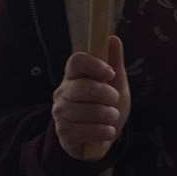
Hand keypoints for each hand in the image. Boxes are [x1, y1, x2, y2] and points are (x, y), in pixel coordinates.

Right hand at [52, 35, 129, 160]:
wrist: (104, 137)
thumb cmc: (108, 106)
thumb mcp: (116, 84)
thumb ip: (114, 62)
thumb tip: (112, 38)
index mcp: (74, 76)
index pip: (76, 61)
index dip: (94, 65)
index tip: (110, 73)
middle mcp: (62, 93)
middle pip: (83, 87)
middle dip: (106, 95)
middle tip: (115, 100)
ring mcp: (60, 114)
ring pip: (83, 111)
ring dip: (106, 115)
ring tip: (112, 117)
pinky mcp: (63, 134)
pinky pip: (83, 131)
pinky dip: (101, 131)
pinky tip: (108, 130)